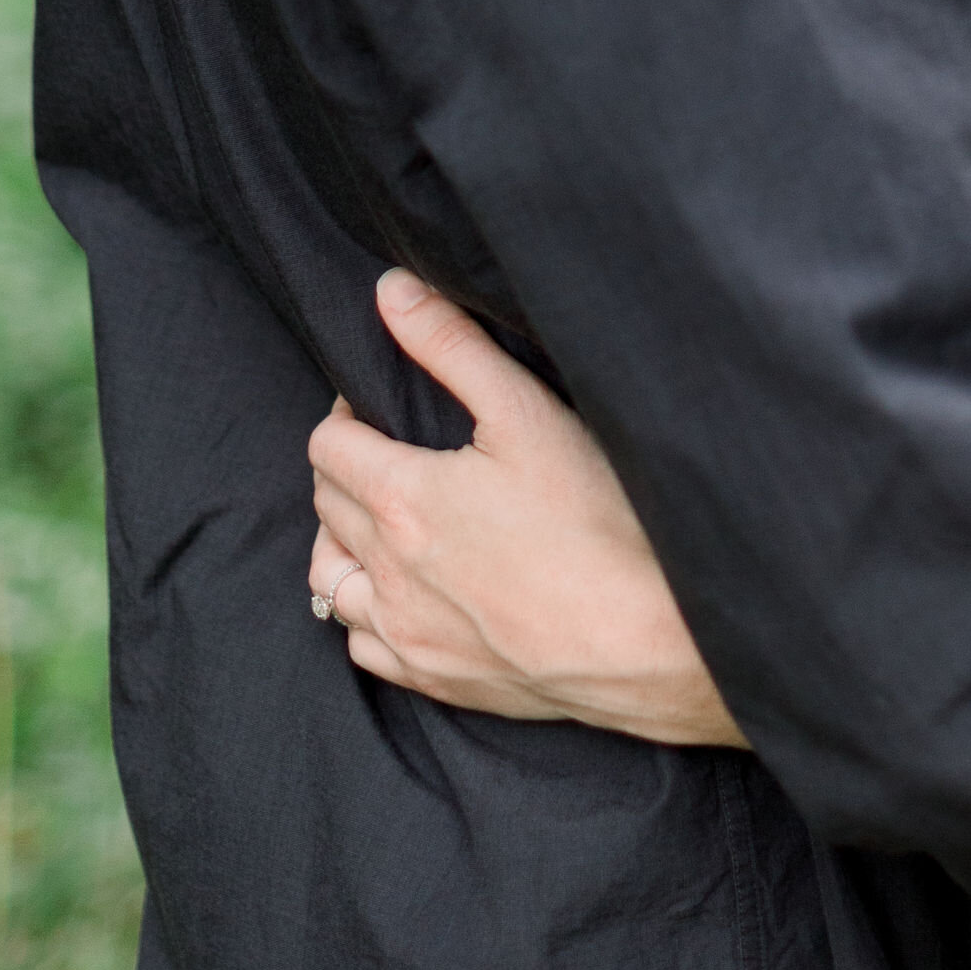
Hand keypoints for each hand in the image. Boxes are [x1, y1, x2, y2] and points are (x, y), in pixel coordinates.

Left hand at [307, 273, 745, 746]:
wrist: (645, 637)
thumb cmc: (595, 520)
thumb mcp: (526, 410)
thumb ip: (451, 346)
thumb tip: (389, 293)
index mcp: (402, 499)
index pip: (328, 447)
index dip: (344, 415)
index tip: (376, 406)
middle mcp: (387, 571)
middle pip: (325, 505)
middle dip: (345, 467)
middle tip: (387, 449)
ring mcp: (407, 632)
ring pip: (328, 580)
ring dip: (341, 540)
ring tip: (381, 519)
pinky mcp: (435, 676)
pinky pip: (363, 645)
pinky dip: (365, 613)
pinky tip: (398, 595)